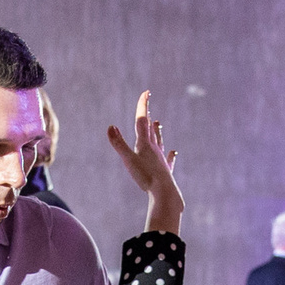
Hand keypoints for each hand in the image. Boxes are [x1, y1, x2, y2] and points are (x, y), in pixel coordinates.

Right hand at [104, 92, 182, 232]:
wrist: (164, 192)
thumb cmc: (145, 176)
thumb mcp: (128, 160)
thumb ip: (119, 144)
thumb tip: (110, 126)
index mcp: (144, 143)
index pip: (142, 120)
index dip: (143, 105)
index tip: (146, 92)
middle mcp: (154, 148)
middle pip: (150, 129)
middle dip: (147, 116)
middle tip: (148, 105)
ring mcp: (161, 159)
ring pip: (159, 141)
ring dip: (158, 132)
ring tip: (159, 124)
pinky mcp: (165, 170)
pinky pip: (168, 160)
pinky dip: (170, 155)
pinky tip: (174, 152)